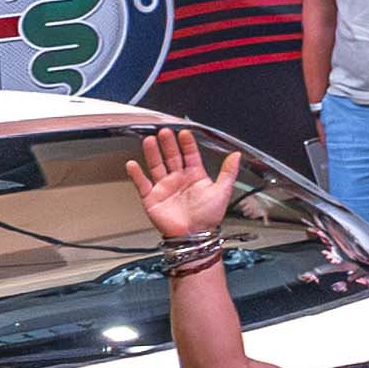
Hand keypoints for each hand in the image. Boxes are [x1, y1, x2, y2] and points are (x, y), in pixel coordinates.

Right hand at [128, 126, 246, 246]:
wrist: (195, 236)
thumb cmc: (208, 216)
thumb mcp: (222, 191)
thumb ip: (228, 172)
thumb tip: (236, 155)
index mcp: (195, 176)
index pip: (190, 155)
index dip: (187, 144)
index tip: (184, 133)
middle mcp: (178, 179)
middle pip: (171, 157)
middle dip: (168, 144)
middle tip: (164, 132)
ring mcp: (164, 187)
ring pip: (156, 166)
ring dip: (152, 154)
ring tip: (149, 140)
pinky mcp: (152, 198)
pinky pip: (142, 184)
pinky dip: (136, 175)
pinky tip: (132, 164)